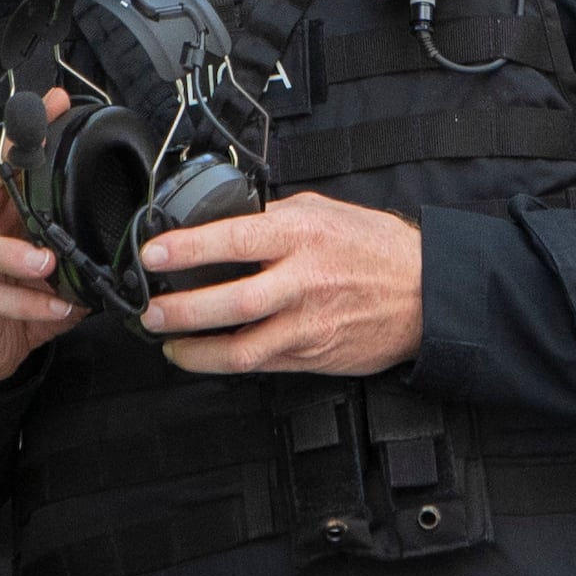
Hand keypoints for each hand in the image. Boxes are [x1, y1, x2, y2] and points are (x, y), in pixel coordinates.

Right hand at [0, 113, 84, 385]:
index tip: (52, 105)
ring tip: (47, 261)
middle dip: (4, 163)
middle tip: (29, 157)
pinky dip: (27, 304)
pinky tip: (57, 307)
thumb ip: (74, 233)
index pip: (6, 160)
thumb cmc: (19, 295)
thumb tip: (123, 207)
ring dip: (13, 252)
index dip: (26, 131)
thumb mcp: (51, 259)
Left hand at [133, 191, 427, 375]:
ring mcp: (308, 324)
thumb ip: (275, 216)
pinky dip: (226, 362)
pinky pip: (261, 363)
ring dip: (197, 349)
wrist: (425, 293)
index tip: (154, 254)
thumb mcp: (324, 211)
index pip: (235, 240)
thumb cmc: (375, 248)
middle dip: (182, 309)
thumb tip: (226, 219)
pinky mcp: (312, 355)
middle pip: (233, 301)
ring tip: (168, 342)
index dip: (188, 249)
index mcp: (303, 235)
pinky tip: (205, 355)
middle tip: (150, 310)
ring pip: (243, 348)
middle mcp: (305, 281)